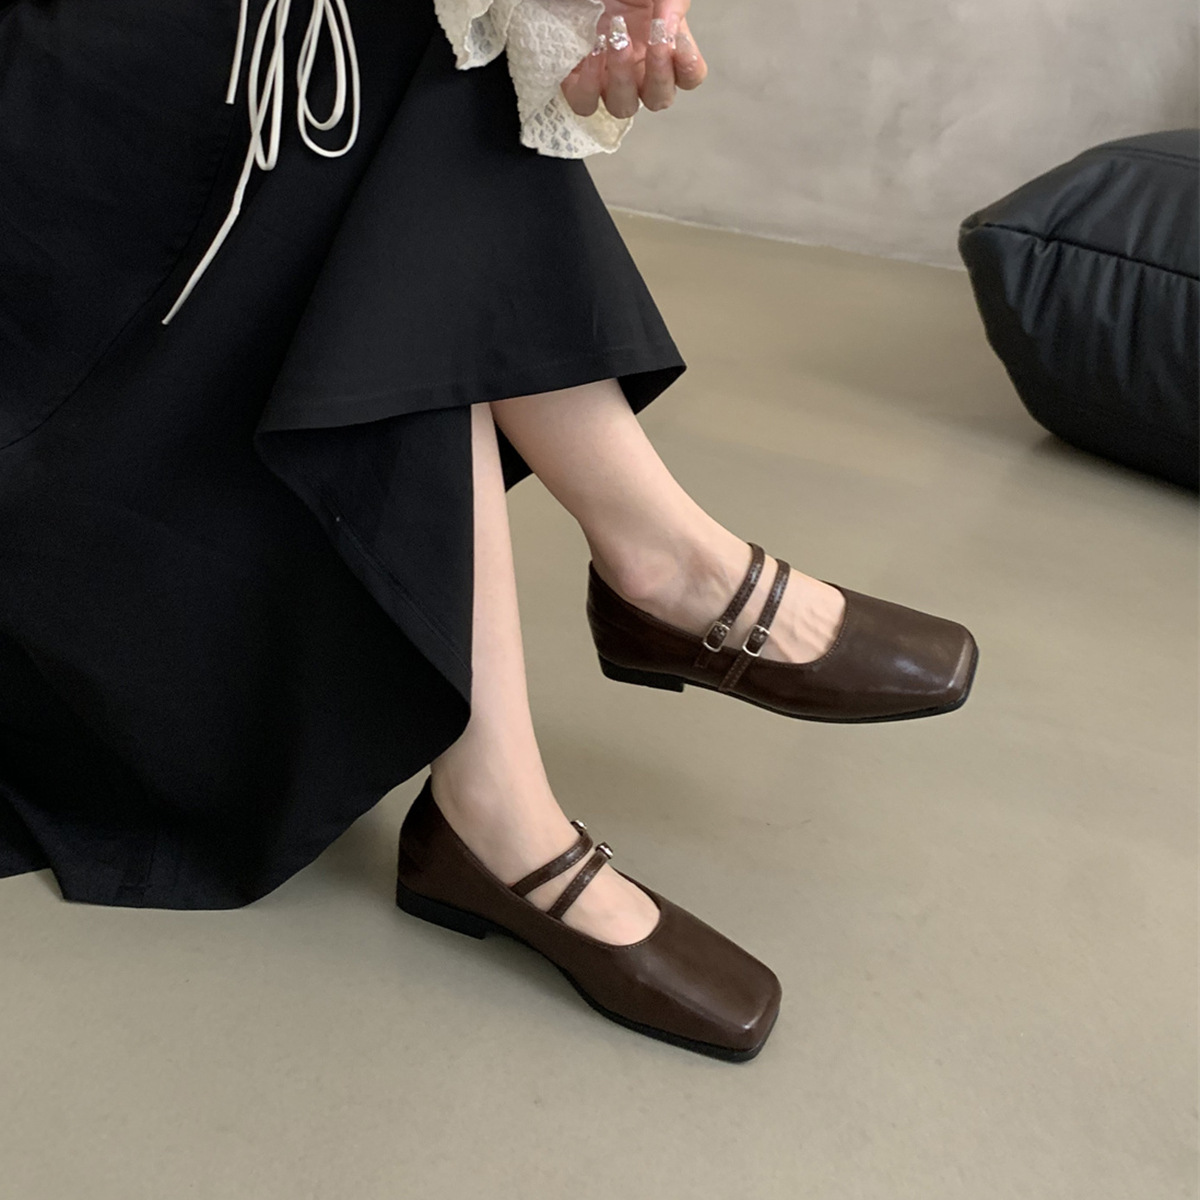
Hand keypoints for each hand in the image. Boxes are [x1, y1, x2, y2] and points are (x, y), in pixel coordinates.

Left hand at [561, 1, 707, 118]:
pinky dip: (590, 86)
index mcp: (662, 48)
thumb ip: (672, 5)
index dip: (689, 66)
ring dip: (623, 79)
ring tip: (616, 40)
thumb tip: (669, 29)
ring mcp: (608, 80)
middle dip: (659, 74)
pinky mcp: (578, 82)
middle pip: (658, 100)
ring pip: (623, 107)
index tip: (678, 39)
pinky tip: (594, 53)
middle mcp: (638, 72)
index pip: (689, 77)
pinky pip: (585, 103)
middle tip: (654, 39)